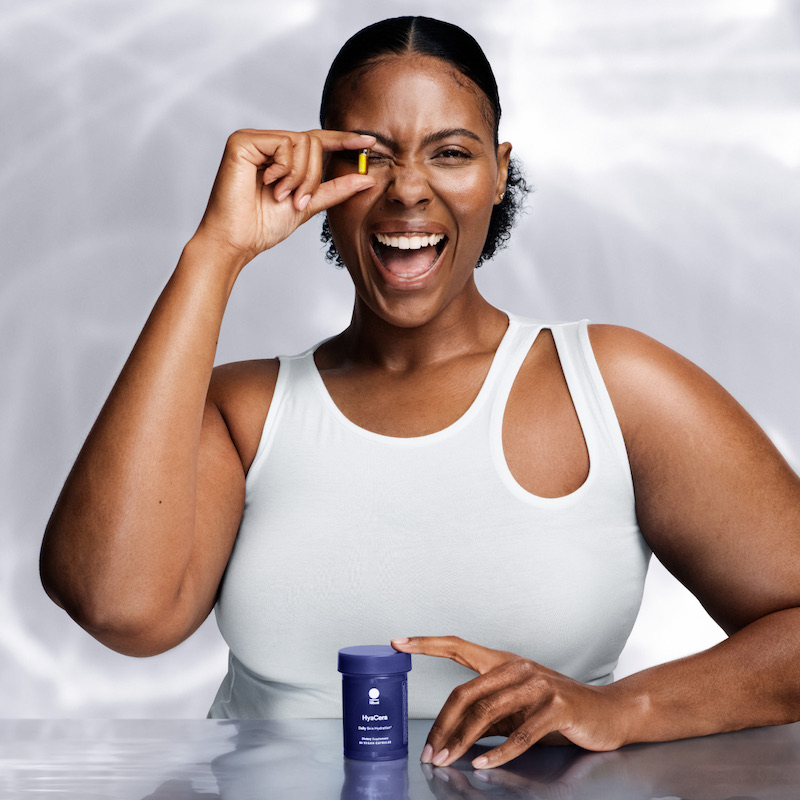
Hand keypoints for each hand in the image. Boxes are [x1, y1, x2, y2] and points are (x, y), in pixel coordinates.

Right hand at [194, 128, 375, 266]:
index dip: (343, 140)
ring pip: (301, 142)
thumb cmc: (263, 226)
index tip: (370, 142)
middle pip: (313, 142)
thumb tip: (367, 178)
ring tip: (281, 196)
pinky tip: (268, 184)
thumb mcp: (308, 205)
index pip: (317, 141)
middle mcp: (267, 143)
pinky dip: (284, 169)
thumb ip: (334, 189)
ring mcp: (254, 139)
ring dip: (299, 177)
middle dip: (313, 176)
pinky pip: (283, 144)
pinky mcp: (242, 141)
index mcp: (282, 157)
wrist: (237, 240)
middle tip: (298, 200)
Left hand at [391, 636, 630, 768]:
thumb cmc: (557, 710)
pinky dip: (498, 752)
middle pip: (466, 691)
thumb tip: (452, 732)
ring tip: (446, 760)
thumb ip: (488, 713)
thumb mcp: (518, 708)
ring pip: (487, 712)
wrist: (607, 713)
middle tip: (429, 750)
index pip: (458, 646)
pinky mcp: (556, 705)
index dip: (426, 643)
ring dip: (462, 740)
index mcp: (504, 662)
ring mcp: (538, 684)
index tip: (397, 643)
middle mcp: (517, 667)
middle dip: (442, 723)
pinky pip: (520, 733)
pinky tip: (483, 764)